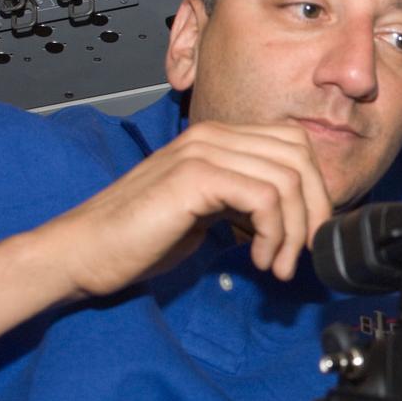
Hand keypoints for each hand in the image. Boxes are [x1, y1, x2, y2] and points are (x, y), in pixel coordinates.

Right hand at [48, 120, 331, 297]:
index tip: (308, 234)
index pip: (294, 145)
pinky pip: (264, 197)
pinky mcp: (195, 176)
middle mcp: (214, 135)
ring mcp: (203, 151)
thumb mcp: (210, 210)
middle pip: (300, 157)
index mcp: (219, 138)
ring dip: (294, 231)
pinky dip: (274, 234)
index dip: (315, 189)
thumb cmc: (143, 238)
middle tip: (304, 254)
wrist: (85, 251)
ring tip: (277, 265)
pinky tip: (258, 259)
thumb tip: (298, 215)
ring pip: (287, 179)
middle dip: (315, 210)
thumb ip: (248, 199)